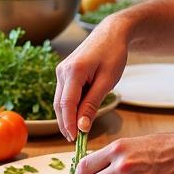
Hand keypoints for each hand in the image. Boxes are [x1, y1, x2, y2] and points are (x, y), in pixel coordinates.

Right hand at [53, 21, 130, 138]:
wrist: (111, 33)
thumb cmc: (113, 54)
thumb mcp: (107, 82)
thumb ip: (92, 104)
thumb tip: (81, 127)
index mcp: (74, 71)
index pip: (66, 104)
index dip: (69, 124)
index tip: (75, 139)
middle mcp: (62, 70)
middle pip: (59, 104)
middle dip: (65, 124)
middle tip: (76, 140)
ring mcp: (61, 71)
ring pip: (60, 100)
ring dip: (67, 116)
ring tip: (78, 131)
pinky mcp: (64, 72)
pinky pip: (64, 94)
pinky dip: (70, 106)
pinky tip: (78, 115)